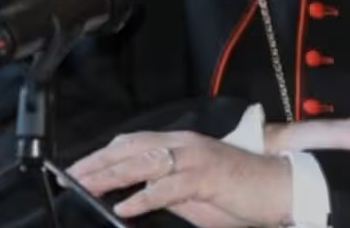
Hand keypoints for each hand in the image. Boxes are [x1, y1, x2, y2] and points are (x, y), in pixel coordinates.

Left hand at [67, 130, 291, 227]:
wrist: (279, 190)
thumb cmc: (238, 194)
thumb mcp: (194, 193)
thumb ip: (165, 191)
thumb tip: (131, 199)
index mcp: (181, 144)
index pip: (133, 143)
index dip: (103, 154)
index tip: (78, 169)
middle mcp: (185, 144)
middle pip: (131, 149)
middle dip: (98, 163)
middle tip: (70, 176)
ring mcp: (195, 158)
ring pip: (143, 163)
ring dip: (111, 176)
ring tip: (86, 187)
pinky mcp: (205, 176)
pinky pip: (167, 187)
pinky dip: (143, 197)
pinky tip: (123, 207)